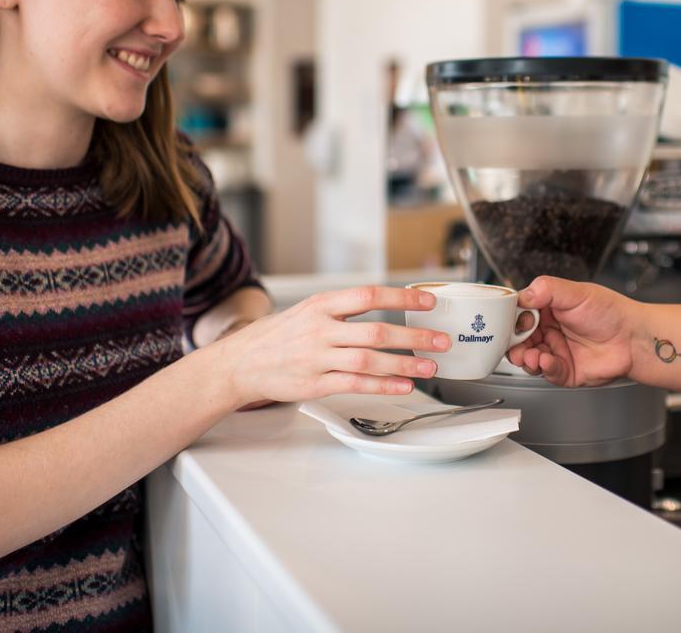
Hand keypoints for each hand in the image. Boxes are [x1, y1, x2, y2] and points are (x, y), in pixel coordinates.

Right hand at [218, 286, 447, 405]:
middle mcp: (320, 329)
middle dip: (414, 336)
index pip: (369, 295)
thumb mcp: (307, 310)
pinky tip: (404, 386)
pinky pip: (355, 385)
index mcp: (321, 305)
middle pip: (376, 331)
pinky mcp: (314, 384)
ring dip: (405, 364)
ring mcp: (317, 358)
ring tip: (430, 366)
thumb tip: (384, 305)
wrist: (239, 363)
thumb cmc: (277, 336)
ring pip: (369, 361)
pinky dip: (383, 386)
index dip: (402, 297)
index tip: (429, 300)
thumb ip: (342, 310)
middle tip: (441, 340)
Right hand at [506, 277, 639, 387]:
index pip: (519, 314)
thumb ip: (547, 290)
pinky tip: (546, 361)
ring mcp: (557, 352)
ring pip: (529, 358)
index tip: (510, 320)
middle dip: (513, 343)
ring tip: (530, 356)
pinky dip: (543, 368)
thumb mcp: (576, 292)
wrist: (633, 339)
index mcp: (548, 309)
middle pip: (519, 339)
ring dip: (525, 358)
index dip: (511, 318)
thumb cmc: (611, 312)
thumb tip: (523, 295)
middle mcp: (550, 331)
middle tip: (514, 343)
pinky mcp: (565, 371)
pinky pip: (547, 373)